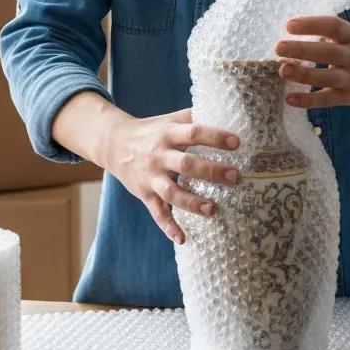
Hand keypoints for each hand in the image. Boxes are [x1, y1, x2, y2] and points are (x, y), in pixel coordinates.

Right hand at [105, 108, 239, 244]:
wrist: (113, 143)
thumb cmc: (152, 130)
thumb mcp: (170, 119)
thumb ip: (194, 116)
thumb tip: (224, 110)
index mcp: (168, 133)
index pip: (193, 133)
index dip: (214, 137)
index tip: (236, 143)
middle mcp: (159, 155)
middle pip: (186, 164)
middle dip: (211, 171)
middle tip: (235, 176)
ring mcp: (151, 176)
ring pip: (172, 192)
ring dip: (193, 202)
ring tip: (214, 209)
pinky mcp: (145, 194)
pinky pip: (157, 213)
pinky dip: (168, 227)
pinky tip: (182, 239)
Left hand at [274, 15, 349, 108]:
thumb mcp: (347, 35)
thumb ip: (324, 34)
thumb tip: (290, 35)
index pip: (333, 26)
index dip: (311, 25)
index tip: (289, 25)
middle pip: (328, 52)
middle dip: (302, 50)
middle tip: (279, 47)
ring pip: (326, 77)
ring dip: (303, 74)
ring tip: (282, 70)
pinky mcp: (347, 97)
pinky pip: (326, 100)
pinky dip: (307, 101)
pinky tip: (290, 98)